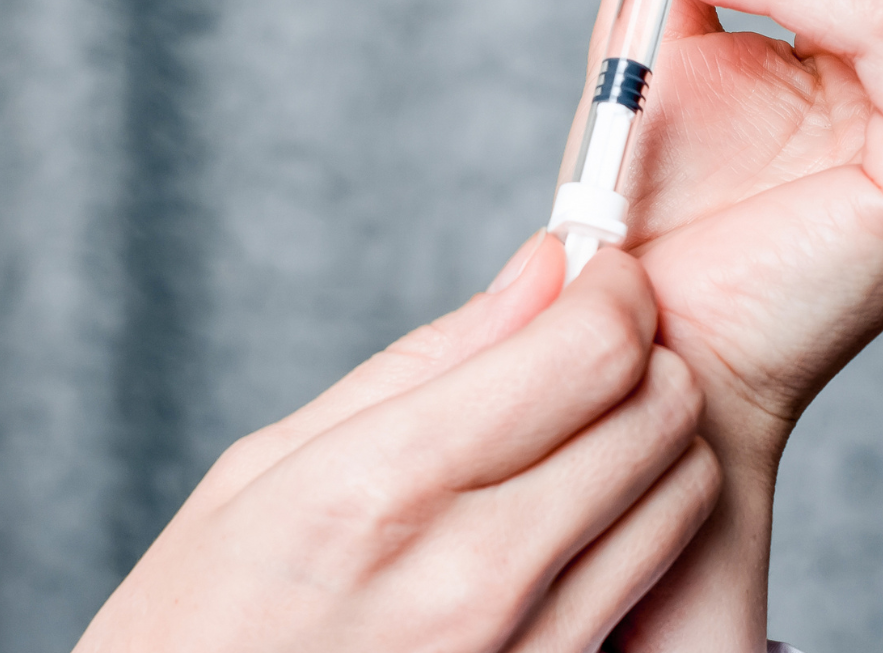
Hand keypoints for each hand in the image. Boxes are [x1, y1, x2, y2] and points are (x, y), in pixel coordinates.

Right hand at [74, 236, 720, 652]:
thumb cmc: (198, 625)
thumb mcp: (264, 470)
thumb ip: (423, 362)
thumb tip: (542, 268)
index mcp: (382, 490)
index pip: (587, 354)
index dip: (616, 291)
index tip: (601, 274)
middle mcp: (473, 575)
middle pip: (657, 414)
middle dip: (644, 351)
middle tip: (591, 345)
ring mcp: (527, 648)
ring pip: (683, 496)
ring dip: (655, 437)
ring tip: (583, 429)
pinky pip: (652, 579)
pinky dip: (640, 522)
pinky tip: (573, 512)